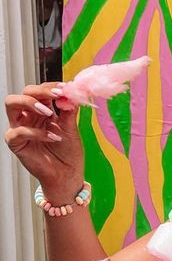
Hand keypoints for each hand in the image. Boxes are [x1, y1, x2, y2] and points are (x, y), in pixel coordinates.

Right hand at [4, 83, 84, 200]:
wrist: (67, 174)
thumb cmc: (68, 152)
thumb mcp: (71, 128)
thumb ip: (69, 110)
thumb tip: (71, 92)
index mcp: (42, 109)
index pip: (40, 90)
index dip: (51, 86)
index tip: (66, 88)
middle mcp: (28, 115)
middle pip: (24, 92)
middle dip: (40, 91)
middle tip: (57, 95)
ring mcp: (19, 127)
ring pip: (11, 104)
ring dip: (30, 103)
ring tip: (49, 113)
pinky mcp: (15, 142)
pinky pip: (18, 131)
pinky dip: (36, 132)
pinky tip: (53, 137)